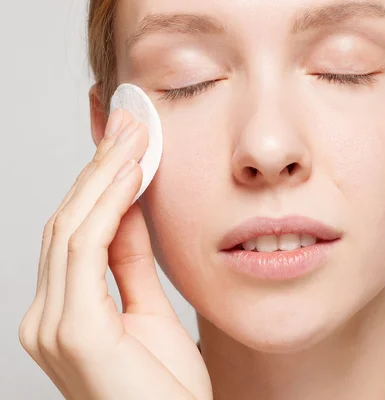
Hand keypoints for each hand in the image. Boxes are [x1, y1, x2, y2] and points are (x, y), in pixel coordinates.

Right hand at [19, 110, 211, 399]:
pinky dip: (108, 205)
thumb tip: (128, 211)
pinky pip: (87, 250)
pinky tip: (133, 173)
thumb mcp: (149, 314)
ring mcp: (53, 325)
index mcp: (65, 313)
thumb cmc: (166, 390)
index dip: (100, 181)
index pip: (76, 231)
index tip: (126, 140)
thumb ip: (131, 265)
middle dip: (100, 166)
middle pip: (68, 221)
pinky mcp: (75, 332)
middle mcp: (47, 317)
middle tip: (129, 120)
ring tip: (135, 133)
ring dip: (105, 174)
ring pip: (72, 227)